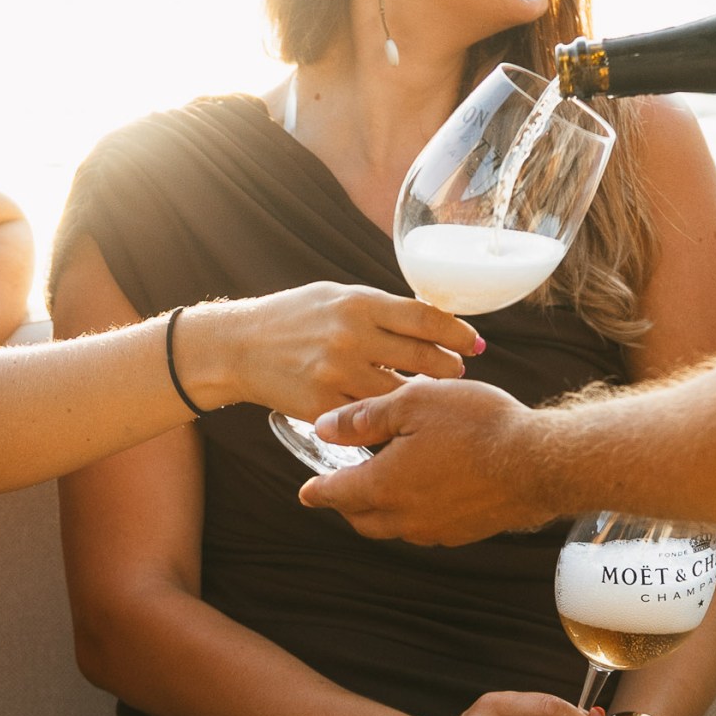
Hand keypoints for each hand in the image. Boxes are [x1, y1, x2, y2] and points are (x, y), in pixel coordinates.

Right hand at [184, 283, 482, 417]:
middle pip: (421, 357)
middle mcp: (351, 336)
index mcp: (359, 303)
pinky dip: (386, 419)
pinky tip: (397, 418)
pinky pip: (368, 418)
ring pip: (399, 393)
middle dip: (448, 366)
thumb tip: (430, 321)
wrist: (240, 346)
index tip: (475, 342)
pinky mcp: (322, 405)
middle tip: (457, 370)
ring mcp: (336, 373)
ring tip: (430, 394)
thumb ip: (380, 309)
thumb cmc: (294, 317)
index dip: (457, 332)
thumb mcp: (337, 297)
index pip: (424, 318)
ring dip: (421, 396)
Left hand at [300, 380, 553, 544]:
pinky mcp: (462, 533)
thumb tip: (324, 428)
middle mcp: (404, 518)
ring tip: (385, 480)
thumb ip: (364, 418)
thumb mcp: (413, 404)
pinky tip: (425, 487)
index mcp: (384, 486)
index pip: (335, 493)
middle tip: (342, 484)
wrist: (538, 462)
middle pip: (360, 517)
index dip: (316, 489)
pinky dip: (411, 512)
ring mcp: (435, 530)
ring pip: (391, 526)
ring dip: (380, 508)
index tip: (305, 491)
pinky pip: (422, 528)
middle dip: (346, 503)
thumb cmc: (477, 425)